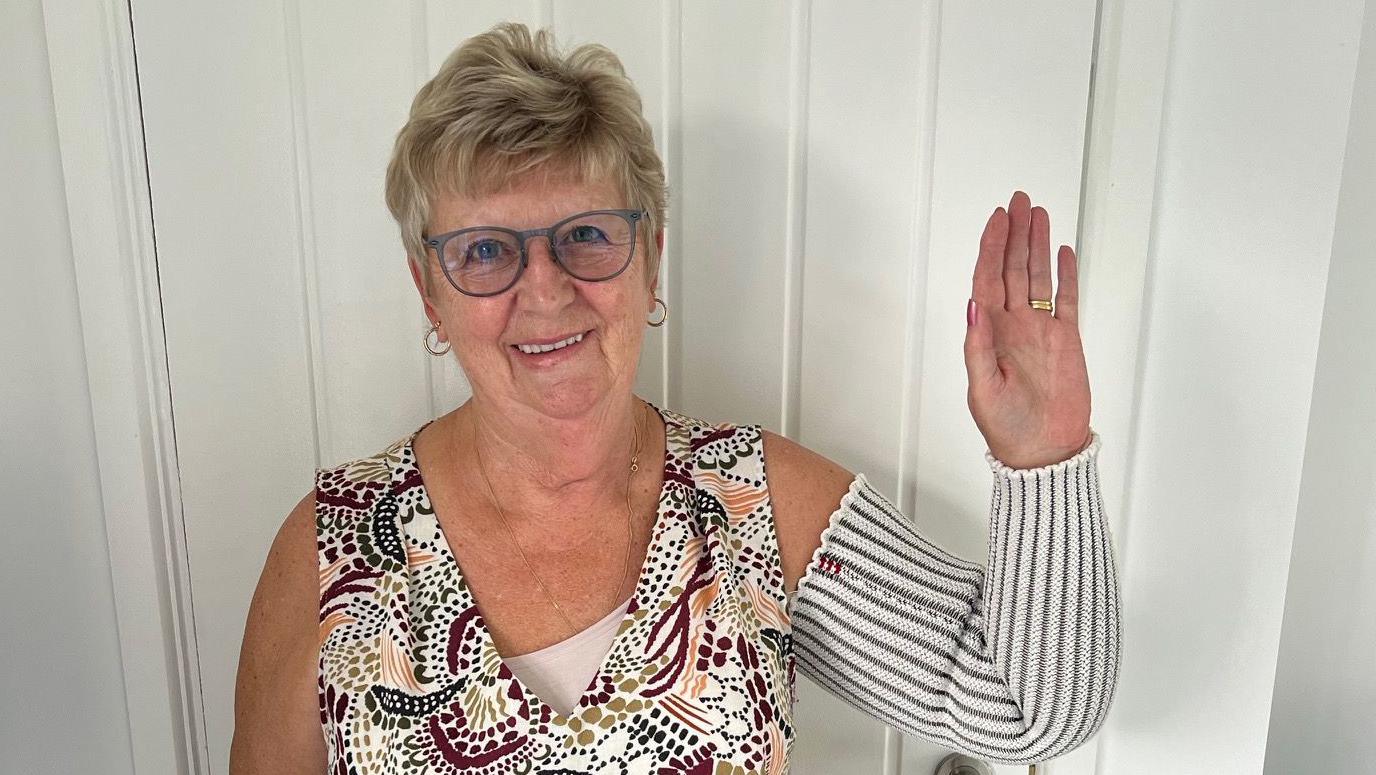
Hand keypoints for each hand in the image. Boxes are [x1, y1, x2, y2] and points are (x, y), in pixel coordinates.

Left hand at [963, 190, 1092, 468]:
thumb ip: (978, 348)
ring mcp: (1041, 331)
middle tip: (1018, 201)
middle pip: (1012, 268)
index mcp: (991, 334)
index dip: (990, 247)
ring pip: (1038, 277)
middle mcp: (1014, 326)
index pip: (987, 279)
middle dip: (1014, 233)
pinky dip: (1066, 275)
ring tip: (1038, 214)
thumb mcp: (983, 390)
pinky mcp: (1066, 340)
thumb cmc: (1008, 429)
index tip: (996, 219)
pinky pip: (1067, 300)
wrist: (1045, 452)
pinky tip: (1062, 252)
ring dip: (1037, 245)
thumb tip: (972, 308)